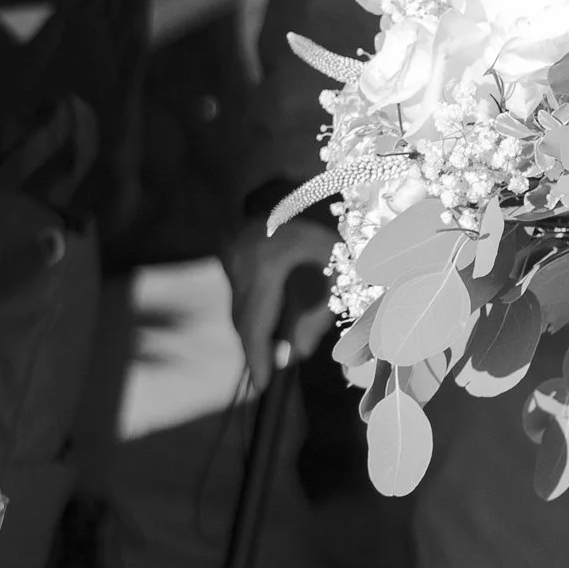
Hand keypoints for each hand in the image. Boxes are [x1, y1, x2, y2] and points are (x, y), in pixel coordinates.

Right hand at [226, 214, 338, 379]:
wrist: (298, 182)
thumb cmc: (332, 220)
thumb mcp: (338, 266)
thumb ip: (319, 313)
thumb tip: (294, 356)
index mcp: (269, 262)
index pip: (256, 322)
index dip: (258, 357)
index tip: (262, 386)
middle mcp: (242, 261)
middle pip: (242, 320)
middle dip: (256, 350)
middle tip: (268, 375)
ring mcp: (232, 256)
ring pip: (239, 308)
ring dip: (255, 332)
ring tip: (272, 351)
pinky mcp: (231, 253)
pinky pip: (240, 293)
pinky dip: (254, 312)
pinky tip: (270, 321)